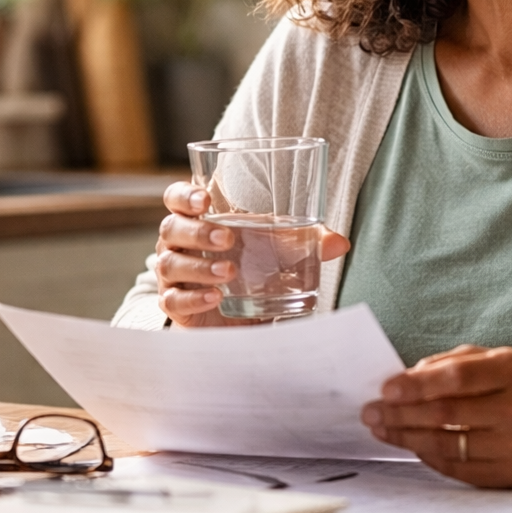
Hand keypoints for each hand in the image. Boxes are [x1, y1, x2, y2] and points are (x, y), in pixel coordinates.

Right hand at [154, 181, 349, 327]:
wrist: (235, 317)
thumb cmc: (249, 269)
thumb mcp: (276, 252)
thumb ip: (305, 243)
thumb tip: (340, 243)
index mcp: (197, 220)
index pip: (176, 198)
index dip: (184, 196)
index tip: (204, 200)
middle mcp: (177, 244)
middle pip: (171, 229)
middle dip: (197, 232)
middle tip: (226, 239)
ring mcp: (173, 276)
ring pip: (170, 264)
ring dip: (200, 267)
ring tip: (229, 272)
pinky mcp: (177, 305)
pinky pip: (174, 300)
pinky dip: (194, 298)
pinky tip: (216, 297)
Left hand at [362, 345, 511, 486]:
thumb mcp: (492, 358)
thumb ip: (450, 363)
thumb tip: (404, 379)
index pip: (458, 378)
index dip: (418, 384)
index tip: (385, 389)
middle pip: (447, 414)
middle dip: (401, 413)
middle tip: (371, 412)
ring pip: (447, 445)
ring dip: (406, 437)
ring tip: (381, 429)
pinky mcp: (510, 476)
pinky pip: (457, 468)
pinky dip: (427, 455)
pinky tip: (410, 444)